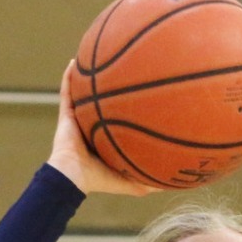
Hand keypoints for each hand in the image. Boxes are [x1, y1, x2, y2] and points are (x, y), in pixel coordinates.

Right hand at [44, 63, 156, 196]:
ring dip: (88, 78)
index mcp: (106, 140)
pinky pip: (67, 93)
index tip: (144, 96)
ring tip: (96, 58)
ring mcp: (78, 120)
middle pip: (103, 104)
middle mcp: (93, 127)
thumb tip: (175, 183)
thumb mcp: (131, 182)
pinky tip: (74, 62)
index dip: (129, 110)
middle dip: (111, 89)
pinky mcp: (66, 116)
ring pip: (84, 94)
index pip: (119, 121)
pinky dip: (68, 77)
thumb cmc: (100, 180)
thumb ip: (150, 181)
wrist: (73, 177)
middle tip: (124, 71)